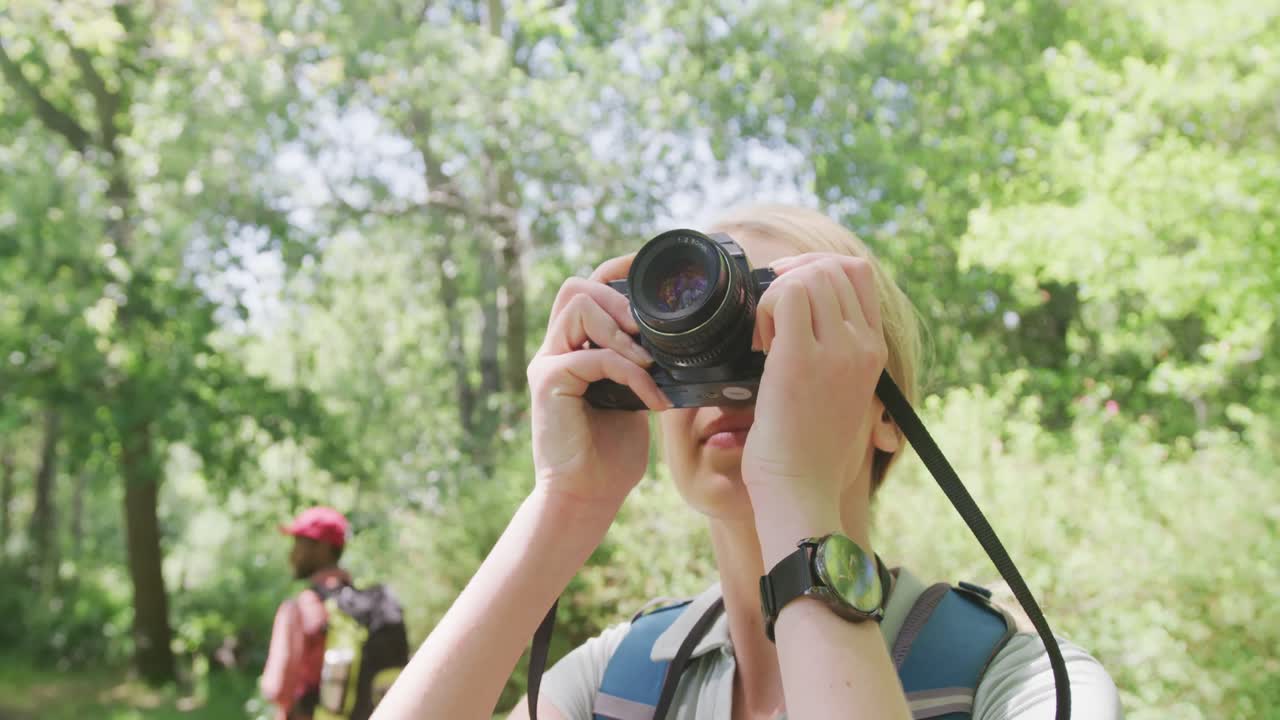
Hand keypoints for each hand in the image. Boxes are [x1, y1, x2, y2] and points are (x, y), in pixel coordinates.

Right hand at [527, 255, 672, 516]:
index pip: (587, 289)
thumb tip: (676, 342)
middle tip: (650, 334)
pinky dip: (630, 373)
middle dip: (620, 300)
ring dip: (622, 330)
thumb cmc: (611, 454)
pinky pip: (594, 356)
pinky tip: (651, 398)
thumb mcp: (635, 398)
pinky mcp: (549, 383)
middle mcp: (555, 349)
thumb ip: (641, 365)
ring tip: (649, 362)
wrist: (587, 497)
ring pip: (579, 306)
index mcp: (573, 348)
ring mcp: (547, 364)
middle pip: (576, 286)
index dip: (615, 271)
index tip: (650, 271)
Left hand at [742, 254, 885, 543]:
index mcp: (874, 351)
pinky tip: (758, 345)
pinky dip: (763, 308)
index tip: (788, 291)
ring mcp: (836, 351)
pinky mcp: (800, 360)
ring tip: (764, 337)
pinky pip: (784, 297)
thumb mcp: (836, 394)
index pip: (857, 273)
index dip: (817, 267)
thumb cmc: (808, 451)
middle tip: (767, 320)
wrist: (801, 491)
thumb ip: (831, 355)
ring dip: (774, 295)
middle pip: (829, 268)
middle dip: (790, 278)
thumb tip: (798, 319)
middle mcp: (862, 346)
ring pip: (807, 277)